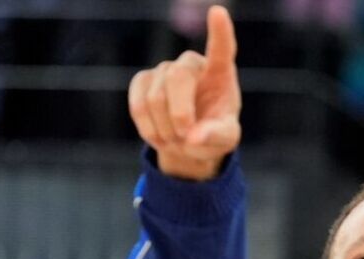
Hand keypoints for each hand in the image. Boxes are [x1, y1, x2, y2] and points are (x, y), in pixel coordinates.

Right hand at [127, 5, 240, 181]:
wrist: (189, 141)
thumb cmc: (214, 134)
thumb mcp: (225, 139)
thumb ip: (216, 136)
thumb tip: (193, 137)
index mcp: (220, 73)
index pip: (221, 48)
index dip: (219, 31)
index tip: (218, 12)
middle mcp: (191, 64)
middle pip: (177, 77)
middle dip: (179, 112)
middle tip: (187, 137)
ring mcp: (165, 70)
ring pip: (155, 97)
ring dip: (165, 127)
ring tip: (177, 140)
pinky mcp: (143, 80)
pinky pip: (138, 104)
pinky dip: (148, 126)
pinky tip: (159, 136)